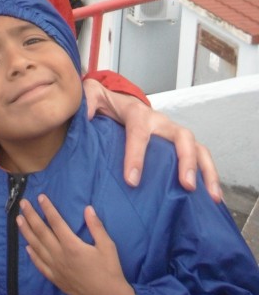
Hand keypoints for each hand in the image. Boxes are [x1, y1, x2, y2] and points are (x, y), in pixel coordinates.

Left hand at [17, 196, 133, 294]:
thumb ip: (96, 227)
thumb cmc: (109, 271)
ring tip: (18, 220)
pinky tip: (27, 248)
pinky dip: (32, 255)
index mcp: (72, 246)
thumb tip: (88, 208)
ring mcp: (56, 268)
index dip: (47, 208)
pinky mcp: (55, 279)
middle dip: (31, 216)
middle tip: (22, 203)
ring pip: (36, 247)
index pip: (56, 222)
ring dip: (26, 232)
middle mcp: (60, 255)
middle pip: (41, 232)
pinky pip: (40, 265)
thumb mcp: (107, 247)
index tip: (40, 197)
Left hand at [83, 79, 221, 200]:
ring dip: (206, 171)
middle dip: (185, 160)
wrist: (119, 101)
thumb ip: (86, 101)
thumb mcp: (92, 96)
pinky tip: (212, 199)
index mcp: (137, 113)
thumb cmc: (106, 103)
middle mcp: (160, 122)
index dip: (136, 156)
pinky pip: (200, 157)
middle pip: (180, 136)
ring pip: (197, 147)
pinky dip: (209, 176)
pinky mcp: (179, 146)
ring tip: (211, 196)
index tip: (132, 180)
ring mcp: (172, 134)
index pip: (139, 132)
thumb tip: (82, 114)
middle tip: (185, 185)